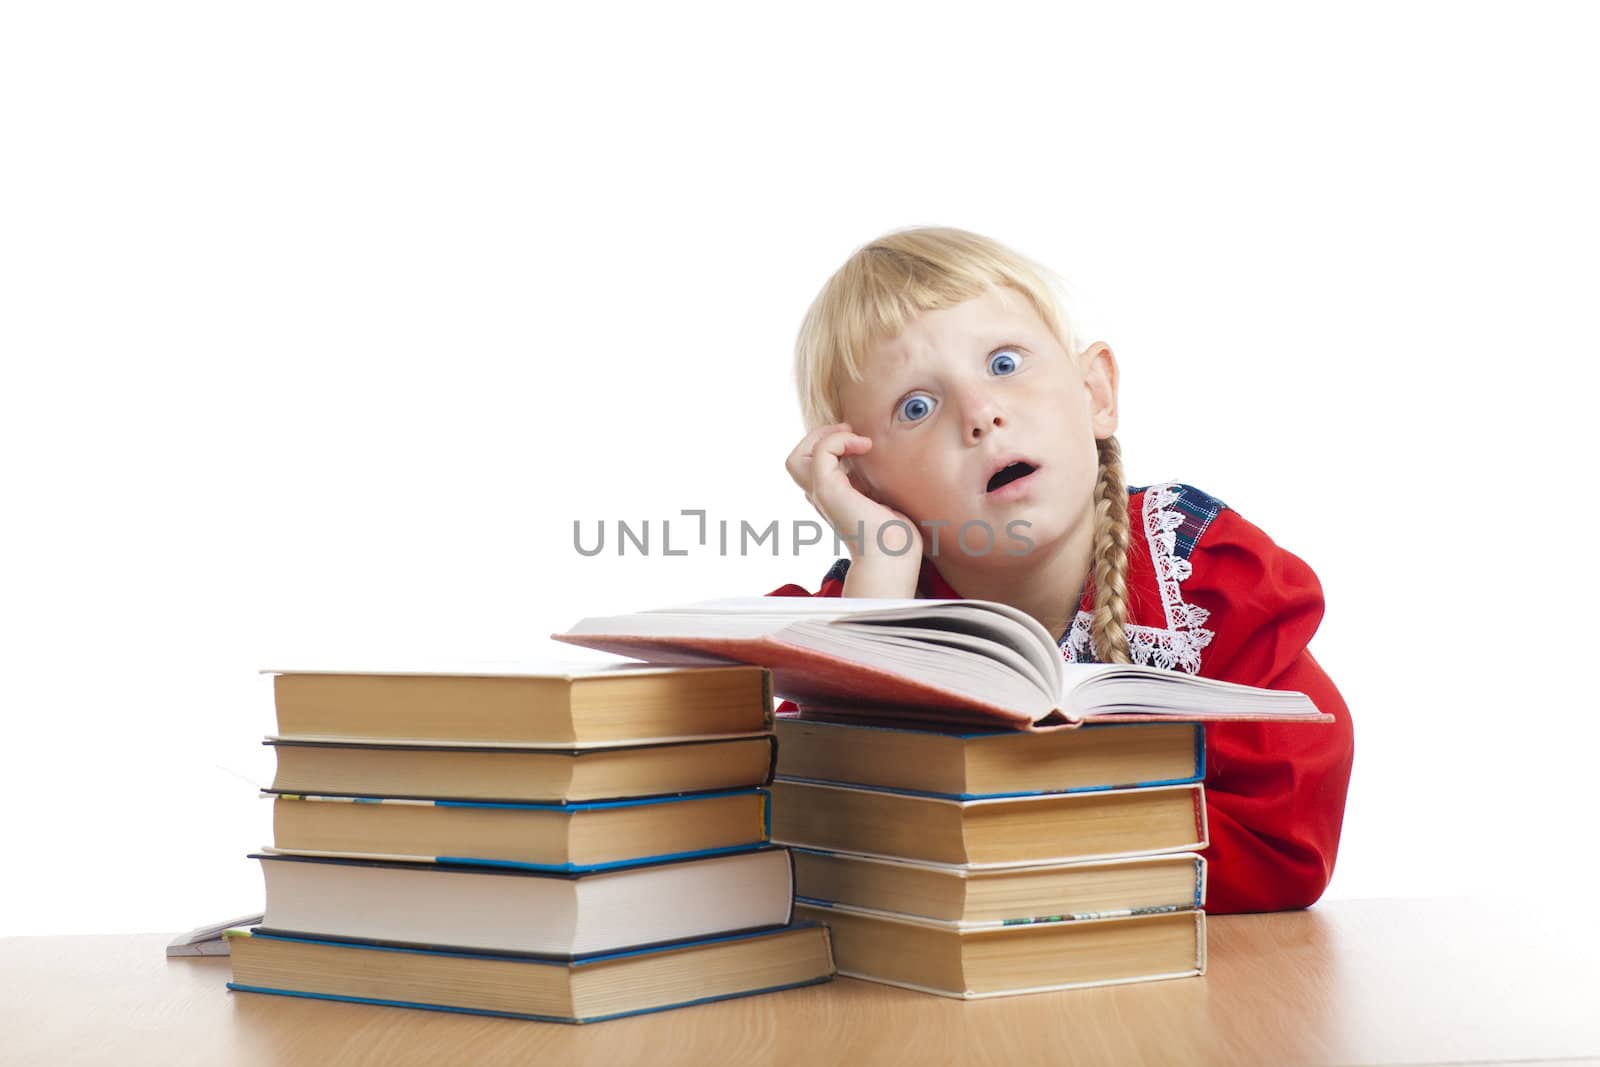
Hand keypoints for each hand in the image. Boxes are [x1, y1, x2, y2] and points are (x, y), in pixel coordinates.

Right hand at [785, 423, 923, 559]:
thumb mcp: (879, 498)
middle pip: (794, 461)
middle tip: (849, 433)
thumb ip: (869, 481)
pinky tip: (863, 446)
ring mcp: (821, 494)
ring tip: (852, 436)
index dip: (828, 446)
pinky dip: (838, 440)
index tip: (859, 442)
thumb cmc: (895, 534)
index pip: (810, 467)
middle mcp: (821, 497)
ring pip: (795, 458)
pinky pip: (820, 452)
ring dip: (823, 437)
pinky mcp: (828, 490)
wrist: (894, 554)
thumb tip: (875, 460)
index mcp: (831, 498)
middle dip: (818, 438)